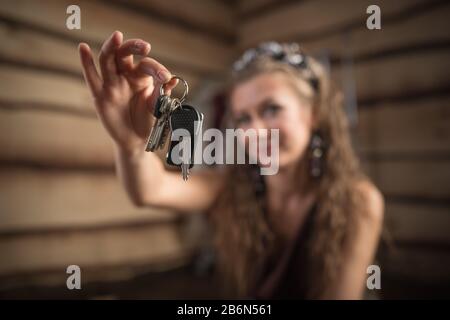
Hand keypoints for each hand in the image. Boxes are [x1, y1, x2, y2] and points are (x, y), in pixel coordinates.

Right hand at [78, 31, 178, 153]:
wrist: (137, 141)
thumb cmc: (149, 121)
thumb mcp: (158, 107)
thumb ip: (162, 93)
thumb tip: (173, 80)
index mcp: (142, 77)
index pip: (147, 65)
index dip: (157, 69)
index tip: (166, 78)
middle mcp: (126, 76)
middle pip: (125, 54)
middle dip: (134, 46)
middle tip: (145, 47)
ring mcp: (112, 84)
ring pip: (108, 60)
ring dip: (111, 47)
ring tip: (117, 36)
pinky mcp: (100, 95)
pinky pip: (92, 77)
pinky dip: (86, 62)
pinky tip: (82, 48)